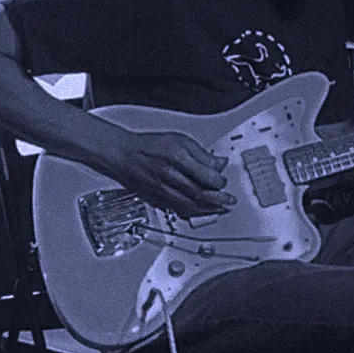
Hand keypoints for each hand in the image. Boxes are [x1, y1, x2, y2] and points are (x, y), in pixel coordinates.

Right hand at [112, 130, 237, 215]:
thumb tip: (219, 163)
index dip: (219, 181)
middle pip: (200, 193)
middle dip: (218, 200)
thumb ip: (201, 154)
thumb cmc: (150, 146)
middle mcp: (170, 176)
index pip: (206, 176)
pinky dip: (193, 212)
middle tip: (229, 201)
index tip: (223, 181)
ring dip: (208, 209)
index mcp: (178, 158)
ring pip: (190, 204)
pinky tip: (201, 211)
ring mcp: (163, 189)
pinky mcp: (157, 198)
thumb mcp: (180, 140)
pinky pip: (179, 209)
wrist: (124, 155)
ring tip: (219, 209)